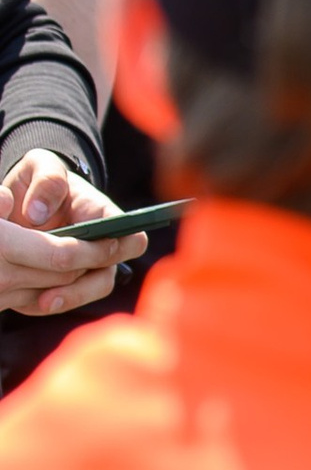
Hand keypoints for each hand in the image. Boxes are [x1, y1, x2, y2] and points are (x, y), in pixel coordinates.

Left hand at [0, 153, 140, 318]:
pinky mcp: (61, 283)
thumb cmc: (38, 180)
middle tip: (63, 284)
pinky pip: (60, 299)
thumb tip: (39, 214)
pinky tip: (25, 300)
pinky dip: (44, 303)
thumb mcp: (41, 166)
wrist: (20, 201)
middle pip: (108, 274)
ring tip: (43, 302)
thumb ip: (48, 181)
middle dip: (86, 284)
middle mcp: (100, 247)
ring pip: (87, 291)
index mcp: (103, 216)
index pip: (131, 236)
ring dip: (69, 298)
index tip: (93, 248)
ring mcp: (83, 268)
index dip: (121, 247)